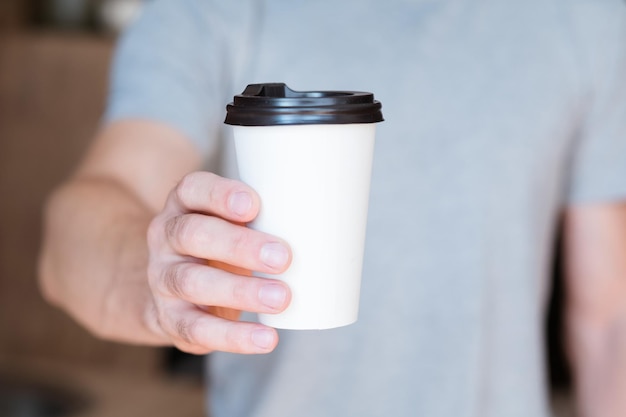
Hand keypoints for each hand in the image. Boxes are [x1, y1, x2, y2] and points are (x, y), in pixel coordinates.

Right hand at [146, 172, 291, 353]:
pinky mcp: (170, 317)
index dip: (220, 195)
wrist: (177, 290)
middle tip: (282, 257)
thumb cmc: (223, 244)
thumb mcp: (234, 222)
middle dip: (238, 246)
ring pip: (192, 281)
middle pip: (192, 234)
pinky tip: (265, 339)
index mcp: (184, 205)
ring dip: (239, 292)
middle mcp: (167, 237)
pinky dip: (233, 336)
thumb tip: (329, 226)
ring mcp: (163, 277)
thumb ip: (266, 217)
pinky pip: (196, 328)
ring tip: (281, 298)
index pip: (193, 189)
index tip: (253, 205)